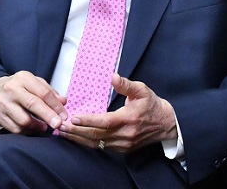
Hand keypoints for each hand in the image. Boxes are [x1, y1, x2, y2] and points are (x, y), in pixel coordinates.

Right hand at [0, 71, 67, 134]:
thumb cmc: (19, 88)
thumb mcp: (34, 84)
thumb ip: (49, 92)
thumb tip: (63, 101)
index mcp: (23, 78)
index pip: (43, 92)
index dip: (55, 105)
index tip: (64, 115)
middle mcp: (12, 89)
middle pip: (33, 104)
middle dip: (48, 116)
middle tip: (58, 124)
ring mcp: (3, 102)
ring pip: (24, 120)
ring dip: (37, 126)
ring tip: (44, 127)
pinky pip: (15, 129)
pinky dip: (27, 132)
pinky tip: (32, 129)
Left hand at [57, 74, 176, 152]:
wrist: (166, 124)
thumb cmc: (152, 105)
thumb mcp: (142, 90)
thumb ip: (126, 84)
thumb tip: (113, 76)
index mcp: (129, 119)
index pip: (105, 122)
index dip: (88, 120)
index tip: (73, 117)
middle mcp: (125, 134)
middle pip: (97, 136)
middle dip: (77, 131)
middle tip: (60, 125)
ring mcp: (123, 144)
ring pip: (97, 144)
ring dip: (79, 139)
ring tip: (63, 132)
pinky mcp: (122, 149)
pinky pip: (102, 147)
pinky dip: (87, 143)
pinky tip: (76, 137)